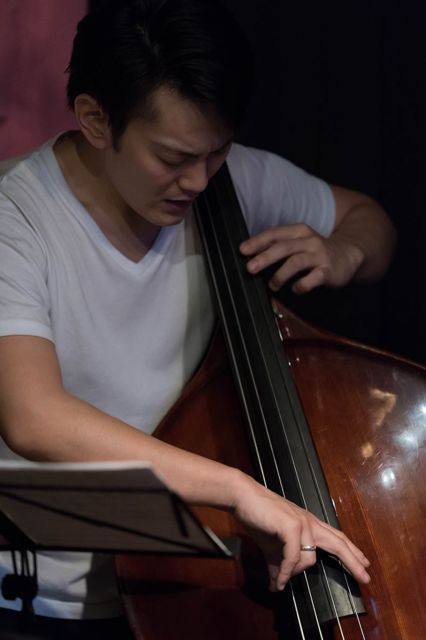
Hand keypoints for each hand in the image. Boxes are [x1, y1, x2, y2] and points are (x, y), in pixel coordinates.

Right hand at [231, 474, 369, 591]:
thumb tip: (277, 586)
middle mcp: (310, 522)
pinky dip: (286, 571)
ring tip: (281, 579)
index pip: (336, 537)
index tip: (364, 562)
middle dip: (354, 561)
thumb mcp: (271, 545)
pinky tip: (280, 580)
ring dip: (294, 573)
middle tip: (366, 578)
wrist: (243, 497)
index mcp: (309, 524)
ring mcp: (302, 523)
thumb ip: (279, 565)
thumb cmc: (258, 516)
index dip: (351, 551)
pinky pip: (293, 556)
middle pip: (339, 543)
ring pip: (310, 558)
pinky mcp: (291, 525)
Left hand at [240, 224, 363, 293]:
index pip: (276, 234)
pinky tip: (295, 290)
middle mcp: (309, 241)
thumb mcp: (299, 242)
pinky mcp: (329, 271)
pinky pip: (313, 278)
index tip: (243, 250)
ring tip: (272, 285)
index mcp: (299, 231)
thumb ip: (279, 246)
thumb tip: (252, 255)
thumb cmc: (316, 251)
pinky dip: (302, 285)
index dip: (258, 241)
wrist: (350, 254)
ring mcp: (320, 256)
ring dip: (280, 275)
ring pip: (296, 262)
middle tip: (250, 268)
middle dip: (265, 257)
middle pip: (284, 247)